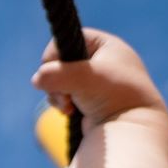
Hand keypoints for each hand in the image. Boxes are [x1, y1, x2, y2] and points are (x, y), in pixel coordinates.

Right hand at [32, 29, 166, 129]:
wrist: (131, 129)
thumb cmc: (114, 96)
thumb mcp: (83, 78)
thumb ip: (55, 73)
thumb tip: (36, 80)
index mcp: (107, 46)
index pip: (70, 38)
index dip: (56, 53)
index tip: (56, 69)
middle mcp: (101, 61)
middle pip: (60, 62)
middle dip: (56, 79)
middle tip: (64, 93)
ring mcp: (94, 81)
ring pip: (58, 80)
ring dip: (56, 93)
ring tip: (68, 106)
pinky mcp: (87, 99)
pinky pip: (63, 95)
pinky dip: (61, 102)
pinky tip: (70, 112)